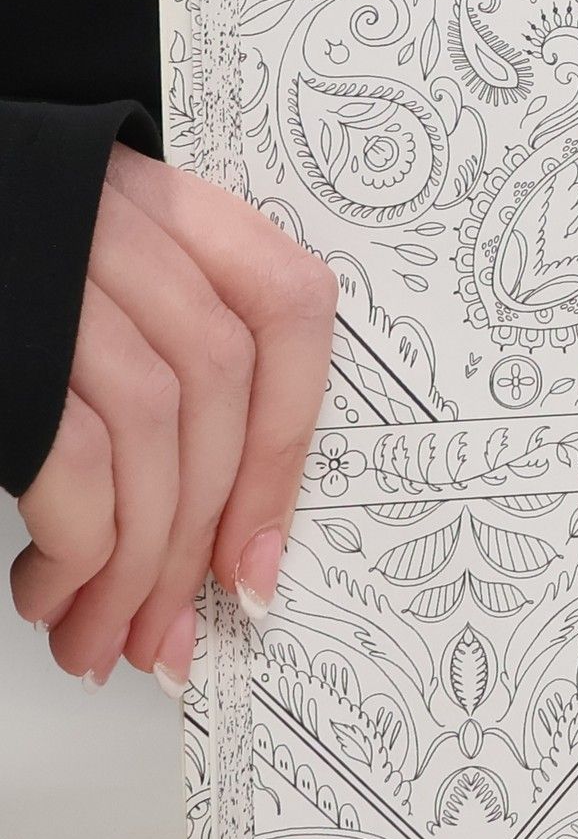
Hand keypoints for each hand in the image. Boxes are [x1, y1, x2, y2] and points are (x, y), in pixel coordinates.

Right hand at [11, 147, 336, 692]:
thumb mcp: (85, 294)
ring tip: (105, 634)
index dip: (285, 443)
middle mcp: (116, 216)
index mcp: (163, 204)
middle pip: (217, 387)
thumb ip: (164, 373)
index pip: (288, 308)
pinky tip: (55, 590)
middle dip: (203, 532)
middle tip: (174, 629)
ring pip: (150, 428)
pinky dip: (80, 543)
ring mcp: (56, 265)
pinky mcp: (2, 337)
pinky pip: (72, 454)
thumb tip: (223, 529)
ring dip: (140, 562)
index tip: (261, 554)